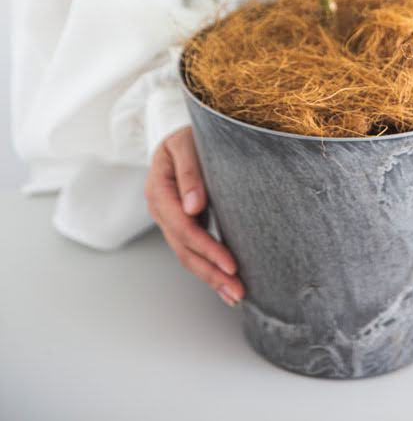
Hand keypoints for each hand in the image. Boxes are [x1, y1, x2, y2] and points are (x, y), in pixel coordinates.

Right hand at [145, 126, 244, 306]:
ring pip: (187, 254)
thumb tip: (192, 206)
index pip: (182, 227)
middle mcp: (160, 208)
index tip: (230, 263)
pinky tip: (225, 281)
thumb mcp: (187, 144)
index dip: (206, 247)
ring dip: (210, 277)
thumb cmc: (187, 135)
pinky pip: (193, 249)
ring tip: (235, 295)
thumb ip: (190, 171)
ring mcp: (170, 218)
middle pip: (184, 248)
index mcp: (158, 189)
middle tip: (237, 291)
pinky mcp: (183, 221)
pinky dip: (209, 266)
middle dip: (210, 272)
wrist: (181, 134)